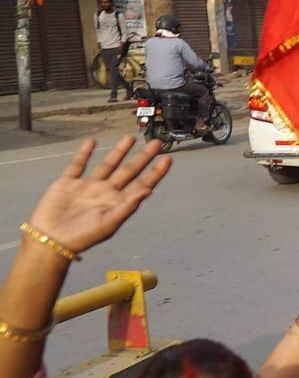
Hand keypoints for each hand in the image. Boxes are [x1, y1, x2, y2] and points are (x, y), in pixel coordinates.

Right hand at [27, 137, 170, 254]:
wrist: (52, 239)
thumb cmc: (82, 237)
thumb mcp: (109, 223)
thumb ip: (128, 206)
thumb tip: (148, 191)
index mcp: (118, 203)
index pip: (142, 184)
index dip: (155, 172)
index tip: (167, 159)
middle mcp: (106, 193)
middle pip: (128, 171)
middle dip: (142, 157)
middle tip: (157, 143)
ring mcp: (88, 186)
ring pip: (107, 164)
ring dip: (119, 151)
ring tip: (131, 137)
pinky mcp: (68, 183)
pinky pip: (78, 165)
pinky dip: (84, 153)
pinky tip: (92, 141)